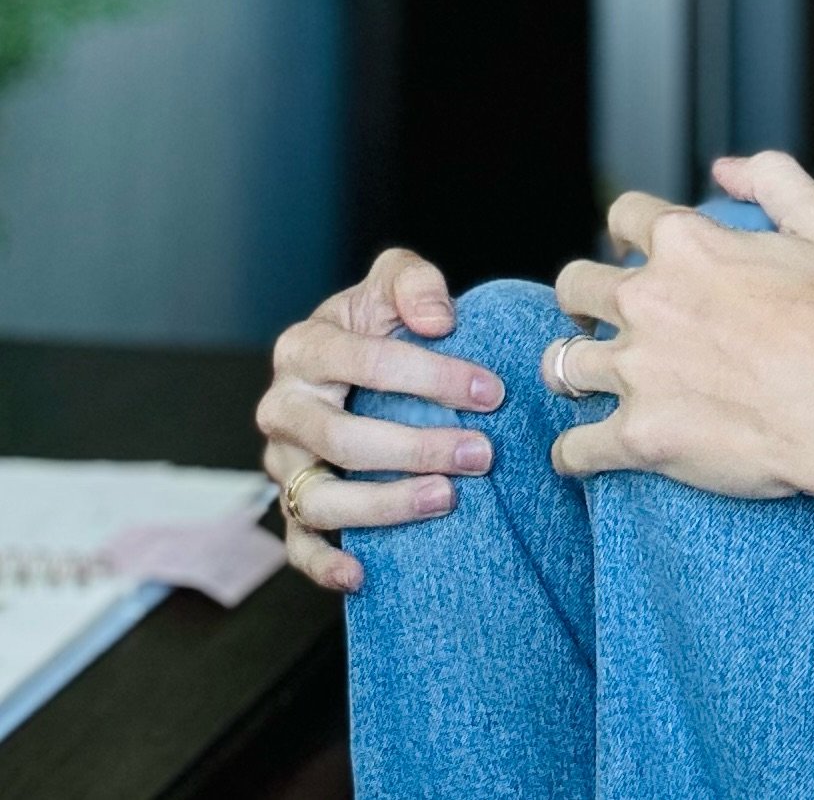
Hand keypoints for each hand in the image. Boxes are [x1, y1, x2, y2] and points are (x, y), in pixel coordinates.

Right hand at [256, 246, 506, 591]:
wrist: (353, 355)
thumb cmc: (379, 318)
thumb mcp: (394, 280)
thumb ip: (413, 282)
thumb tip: (438, 320)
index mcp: (304, 347)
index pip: (366, 361)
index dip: (432, 377)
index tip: (490, 393)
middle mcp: (283, 407)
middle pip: (343, 438)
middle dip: (418, 448)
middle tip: (482, 453)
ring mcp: (283, 460)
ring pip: (320, 498)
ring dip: (385, 505)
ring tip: (448, 498)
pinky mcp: (289, 502)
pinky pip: (297, 543)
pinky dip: (324, 563)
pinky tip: (363, 573)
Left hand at [542, 152, 813, 499]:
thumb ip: (773, 178)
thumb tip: (723, 169)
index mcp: (687, 243)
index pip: (623, 216)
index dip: (630, 231)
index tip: (635, 250)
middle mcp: (648, 299)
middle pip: (574, 286)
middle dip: (585, 299)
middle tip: (606, 318)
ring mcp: (638, 370)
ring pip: (563, 363)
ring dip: (576, 369)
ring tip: (593, 381)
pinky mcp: (639, 437)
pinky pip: (574, 447)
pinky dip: (576, 452)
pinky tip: (587, 453)